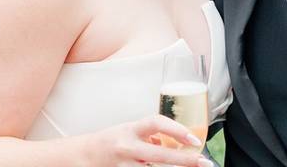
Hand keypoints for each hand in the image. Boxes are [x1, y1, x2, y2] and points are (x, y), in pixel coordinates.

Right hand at [88, 114, 212, 166]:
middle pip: (160, 155)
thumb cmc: (109, 141)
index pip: (155, 123)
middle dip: (185, 160)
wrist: (83, 156)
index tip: (193, 138)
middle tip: (203, 162)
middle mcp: (127, 148)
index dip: (176, 129)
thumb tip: (172, 142)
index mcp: (130, 130)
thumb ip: (149, 135)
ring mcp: (124, 166)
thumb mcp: (129, 131)